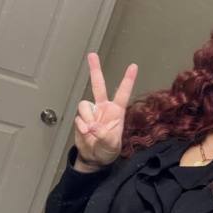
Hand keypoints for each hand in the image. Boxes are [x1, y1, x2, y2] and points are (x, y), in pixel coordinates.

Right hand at [74, 52, 137, 166]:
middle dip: (95, 70)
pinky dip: (81, 127)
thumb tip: (92, 126)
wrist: (94, 158)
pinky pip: (78, 118)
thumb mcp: (111, 145)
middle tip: (92, 55)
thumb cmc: (108, 151)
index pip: (122, 93)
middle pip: (98, 86)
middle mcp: (103, 109)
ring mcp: (91, 113)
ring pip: (84, 105)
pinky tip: (86, 134)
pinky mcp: (81, 118)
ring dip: (86, 118)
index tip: (133, 66)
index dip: (128, 80)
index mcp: (117, 112)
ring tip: (91, 131)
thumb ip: (104, 135)